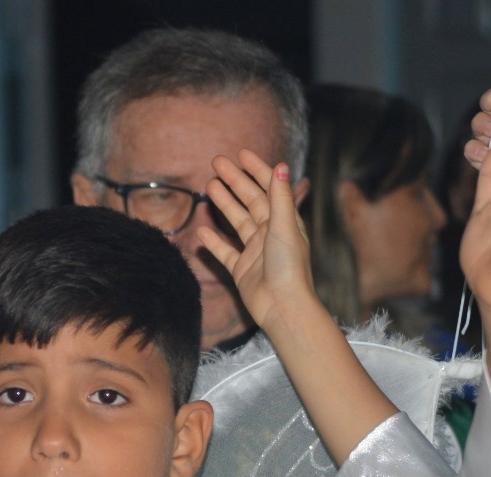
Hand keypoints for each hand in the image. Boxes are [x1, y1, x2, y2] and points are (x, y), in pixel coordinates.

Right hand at [197, 150, 316, 335]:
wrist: (283, 307)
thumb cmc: (289, 267)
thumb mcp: (285, 226)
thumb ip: (280, 197)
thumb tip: (282, 165)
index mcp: (284, 221)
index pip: (269, 188)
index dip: (257, 170)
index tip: (241, 154)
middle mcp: (270, 234)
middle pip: (250, 201)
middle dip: (234, 181)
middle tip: (216, 163)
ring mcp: (255, 252)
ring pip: (236, 222)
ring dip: (224, 204)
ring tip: (208, 186)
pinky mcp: (242, 270)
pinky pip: (225, 252)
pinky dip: (214, 242)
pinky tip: (201, 231)